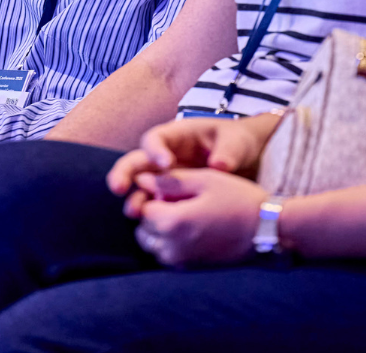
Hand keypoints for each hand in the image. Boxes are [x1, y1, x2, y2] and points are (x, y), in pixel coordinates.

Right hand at [107, 113, 279, 213]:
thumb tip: (218, 165)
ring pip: (141, 187)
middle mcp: (164, 157)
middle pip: (136, 162)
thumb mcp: (236, 142)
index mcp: (176, 137)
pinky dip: (152, 215)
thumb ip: (228, 152)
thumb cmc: (237, 144)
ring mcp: (165, 179)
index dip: (155, 150)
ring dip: (135, 198)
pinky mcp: (172, 198)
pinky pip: (156, 205)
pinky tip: (151, 228)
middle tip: (118, 187)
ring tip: (133, 212)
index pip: (155, 139)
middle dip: (125, 173)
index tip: (165, 164)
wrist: (247, 162)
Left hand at [133, 167, 266, 264]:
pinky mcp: (191, 270)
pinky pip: (167, 255)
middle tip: (180, 201)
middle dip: (154, 214)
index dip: (155, 194)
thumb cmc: (237, 199)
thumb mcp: (203, 179)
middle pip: (144, 229)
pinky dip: (170, 242)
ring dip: (160, 229)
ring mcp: (182, 263)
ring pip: (153, 245)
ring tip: (187, 215)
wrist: (268, 231)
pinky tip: (192, 229)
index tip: (175, 189)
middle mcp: (172, 248)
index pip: (143, 208)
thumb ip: (168, 180)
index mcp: (173, 223)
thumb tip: (140, 179)